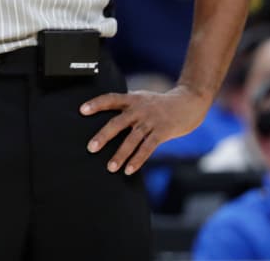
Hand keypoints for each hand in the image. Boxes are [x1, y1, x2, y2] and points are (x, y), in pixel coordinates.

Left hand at [81, 86, 210, 174]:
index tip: (82, 110)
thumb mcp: (141, 99)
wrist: (188, 103)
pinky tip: (129, 169)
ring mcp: (151, 121)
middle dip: (104, 136)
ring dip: (120, 154)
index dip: (96, 104)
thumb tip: (107, 120)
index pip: (110, 99)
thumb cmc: (160, 104)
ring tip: (110, 167)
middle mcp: (139, 109)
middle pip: (118, 122)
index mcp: (132, 100)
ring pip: (132, 139)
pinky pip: (148, 148)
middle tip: (91, 148)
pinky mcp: (162, 132)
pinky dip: (137, 160)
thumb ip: (126, 107)